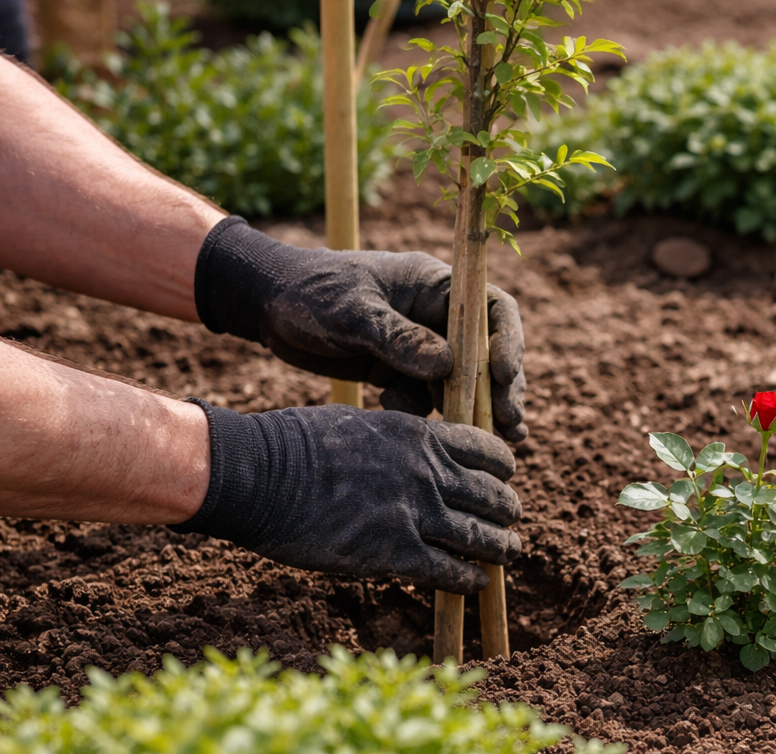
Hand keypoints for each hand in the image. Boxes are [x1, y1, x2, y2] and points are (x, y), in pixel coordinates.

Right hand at [173, 401, 521, 594]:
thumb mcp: (361, 425)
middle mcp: (427, 473)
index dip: (502, 470)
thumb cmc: (293, 446)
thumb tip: (419, 456)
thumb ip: (400, 442)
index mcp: (420, 436)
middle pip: (495, 497)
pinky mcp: (395, 553)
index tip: (503, 480)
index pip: (489, 452)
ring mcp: (415, 513)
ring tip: (507, 554)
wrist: (256, 473)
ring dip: (501, 549)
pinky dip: (470, 580)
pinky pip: (451, 571)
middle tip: (509, 523)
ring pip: (483, 537)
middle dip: (507, 512)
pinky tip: (477, 583)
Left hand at [194, 216, 526, 440]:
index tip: (502, 375)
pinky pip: (427, 400)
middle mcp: (436, 316)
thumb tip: (447, 368)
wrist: (265, 305)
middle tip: (510, 425)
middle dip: (500, 390)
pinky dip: (428, 419)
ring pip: (462, 384)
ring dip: (475, 412)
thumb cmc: (308, 292)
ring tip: (492, 443)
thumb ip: (397, 338)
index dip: (508, 342)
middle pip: (487, 354)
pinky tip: (418, 436)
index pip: (493, 310)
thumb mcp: (351, 312)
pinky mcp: (401, 372)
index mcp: (435, 286)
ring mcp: (421, 345)